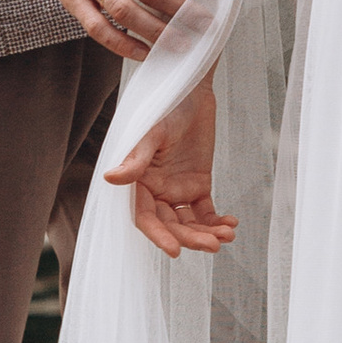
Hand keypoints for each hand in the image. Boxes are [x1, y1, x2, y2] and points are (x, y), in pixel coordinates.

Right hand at [105, 81, 233, 257]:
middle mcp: (156, 191)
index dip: (159, 236)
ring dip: (207, 233)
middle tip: (213, 245)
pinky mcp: (198, 185)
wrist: (191, 90)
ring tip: (227, 236)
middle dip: (191, 238)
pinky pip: (206, 212)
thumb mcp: (152, 133)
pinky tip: (231, 224)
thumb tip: (110, 178)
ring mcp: (177, 190)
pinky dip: (218, 222)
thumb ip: (135, 159)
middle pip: (171, 225)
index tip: (176, 251)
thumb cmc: (165, 108)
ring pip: (190, 223)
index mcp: (139, 182)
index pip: (146, 218)